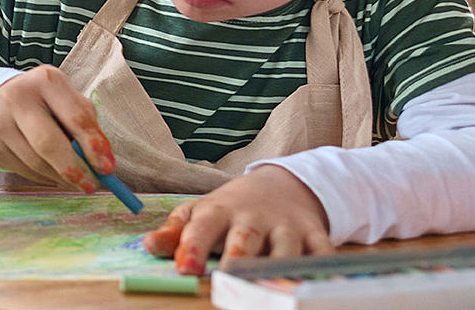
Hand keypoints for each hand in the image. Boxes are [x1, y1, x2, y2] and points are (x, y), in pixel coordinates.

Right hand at [0, 65, 112, 192]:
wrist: (0, 101)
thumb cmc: (47, 103)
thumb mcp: (69, 102)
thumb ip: (89, 128)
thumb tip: (104, 164)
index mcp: (46, 80)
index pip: (75, 116)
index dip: (93, 145)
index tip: (106, 168)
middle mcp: (18, 97)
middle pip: (48, 143)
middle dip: (73, 169)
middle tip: (90, 185)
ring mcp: (0, 122)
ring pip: (36, 162)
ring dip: (61, 178)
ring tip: (76, 181)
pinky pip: (24, 171)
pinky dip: (44, 178)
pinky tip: (54, 174)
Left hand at [142, 165, 333, 274]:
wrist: (281, 186)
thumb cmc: (231, 208)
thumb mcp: (201, 212)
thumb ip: (176, 231)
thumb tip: (148, 245)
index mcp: (219, 210)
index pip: (203, 226)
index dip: (192, 246)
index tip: (184, 269)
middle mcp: (254, 217)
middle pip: (246, 238)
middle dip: (237, 258)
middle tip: (228, 279)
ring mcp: (286, 226)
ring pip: (286, 249)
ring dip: (280, 267)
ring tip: (270, 287)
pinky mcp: (315, 234)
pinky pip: (323, 253)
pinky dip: (325, 268)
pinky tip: (321, 285)